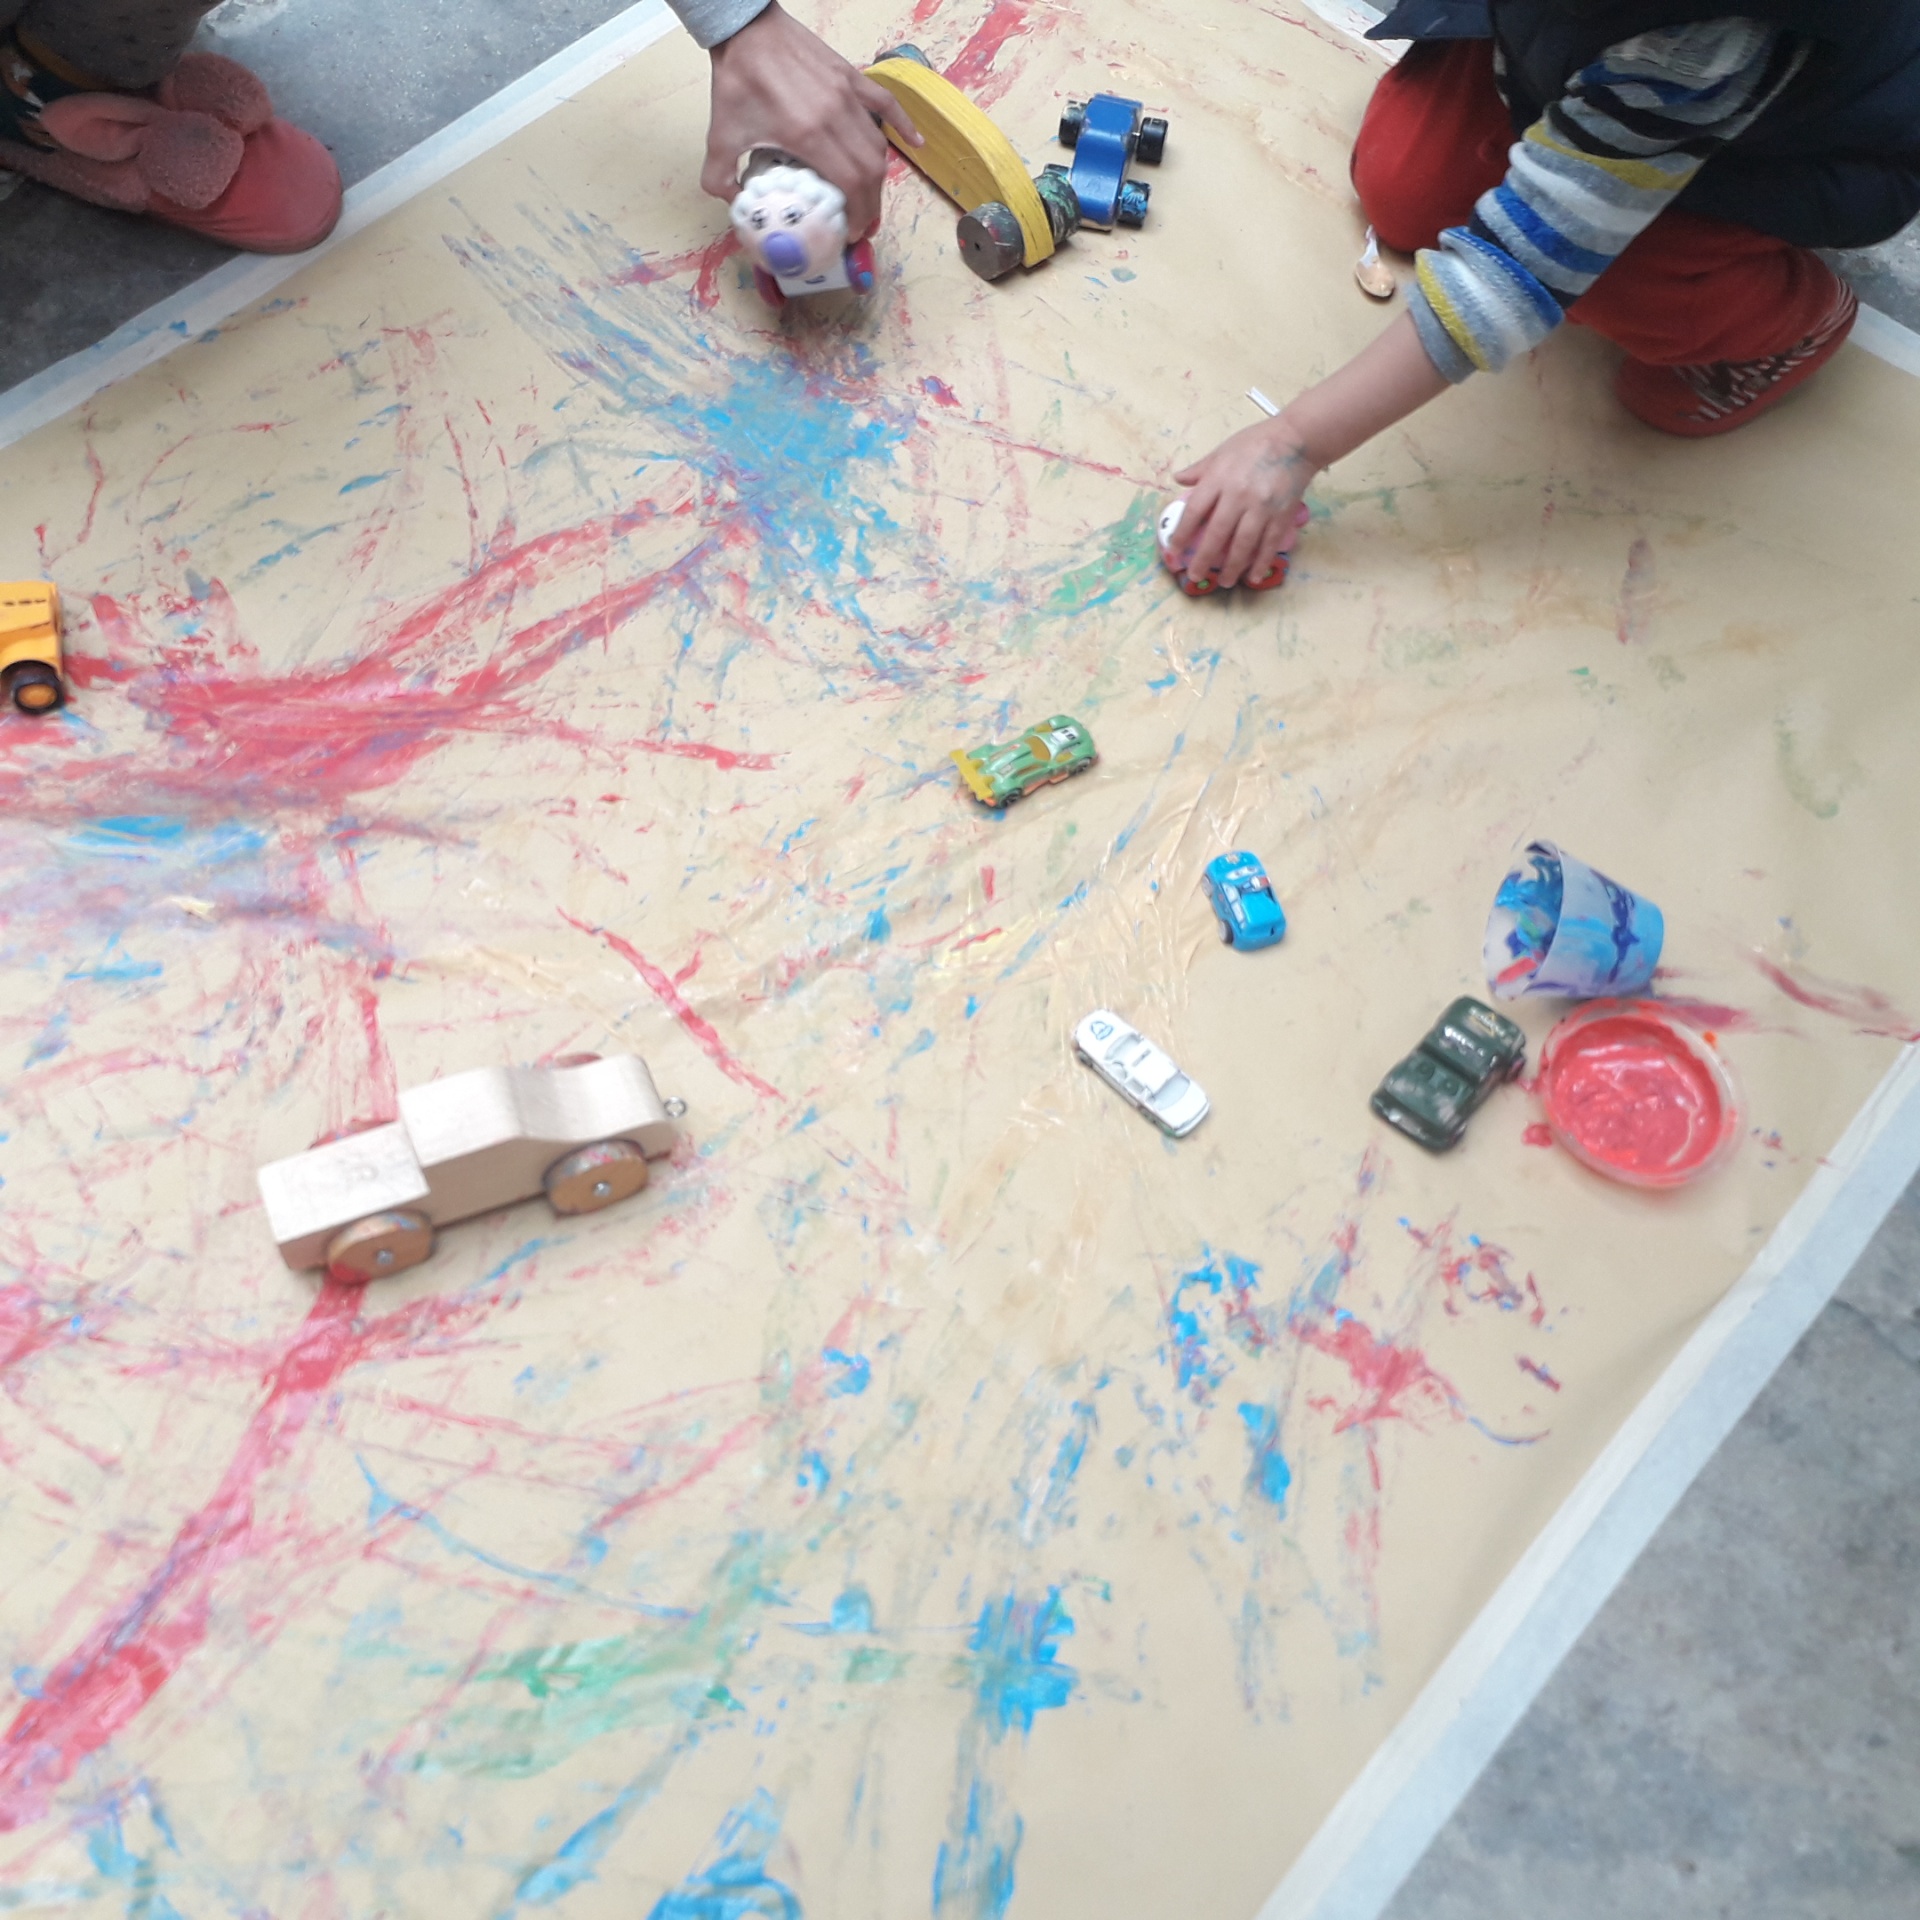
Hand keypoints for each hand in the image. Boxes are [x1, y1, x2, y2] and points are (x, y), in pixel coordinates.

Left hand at [701, 3, 921, 240]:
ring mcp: (847, 94)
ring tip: (872, 198)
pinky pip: (886, 105)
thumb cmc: (736, 81)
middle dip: (872, 205)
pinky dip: (904, 126)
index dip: (858, 215)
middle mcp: (835, 115)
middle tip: (863, 225)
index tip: (852, 233)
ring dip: (880, 178)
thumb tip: (738, 206)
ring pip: (879, 145)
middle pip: (870, 171)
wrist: (745, 29)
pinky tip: (916, 143)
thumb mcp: (718, 136)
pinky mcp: (850, 77)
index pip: (850, 185)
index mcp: (808, 134)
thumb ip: (720, 179)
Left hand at [1170, 418, 1318, 588]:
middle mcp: (1238, 495)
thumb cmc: (1256, 443)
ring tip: (1224, 582)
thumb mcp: (1223, 450)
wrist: (1297, 439)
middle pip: (1217, 534)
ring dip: (1232, 567)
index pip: (1194, 511)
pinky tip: (1252, 576)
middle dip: (1204, 559)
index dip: (1182, 534)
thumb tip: (1178, 479)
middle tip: (1195, 575)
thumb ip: (1201, 469)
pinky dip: (1260, 562)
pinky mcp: (1282, 515)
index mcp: (1219, 478)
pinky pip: (1269, 544)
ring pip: (1243, 544)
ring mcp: (1261, 507)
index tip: (1174, 551)